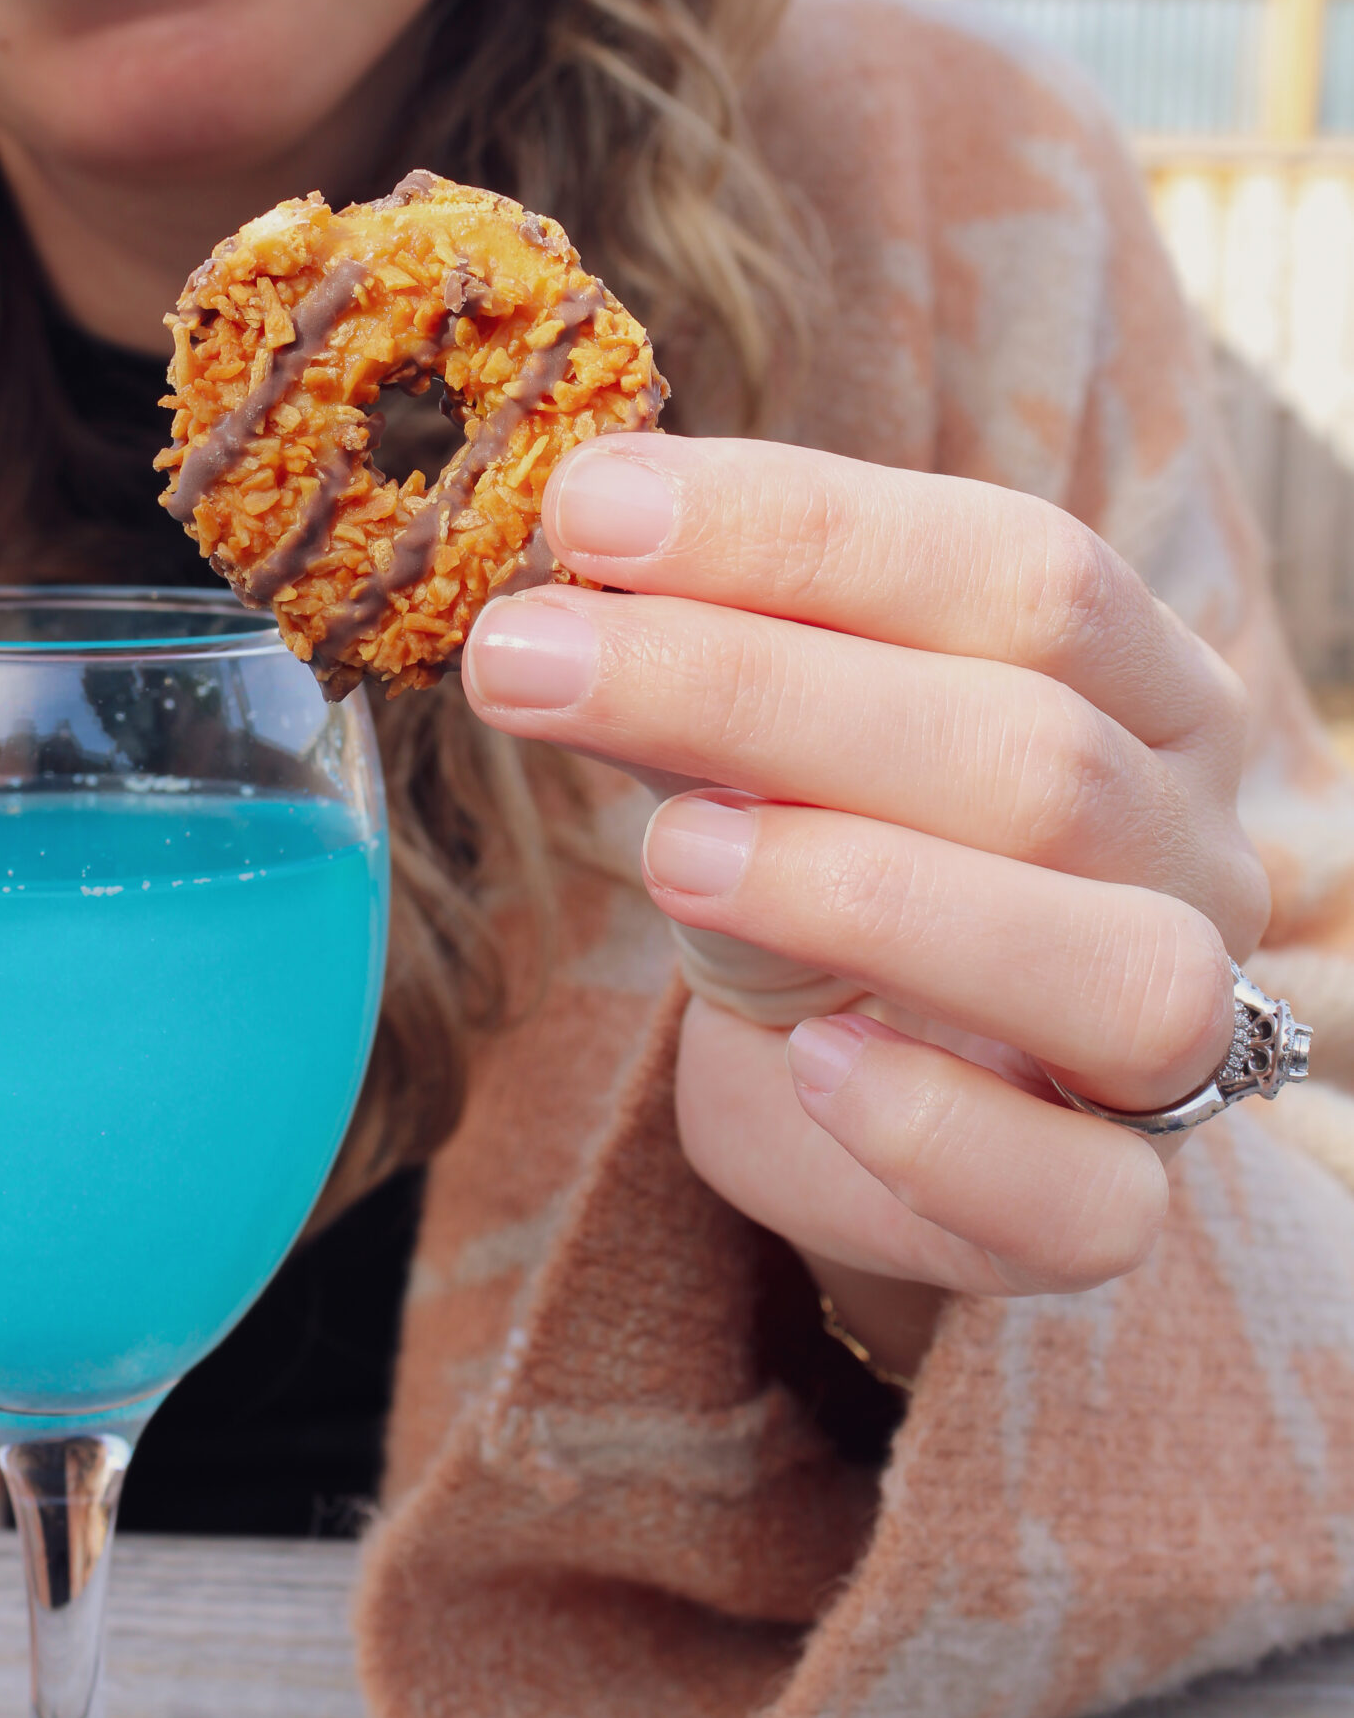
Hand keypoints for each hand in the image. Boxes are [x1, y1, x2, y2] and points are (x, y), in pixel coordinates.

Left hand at [461, 436, 1269, 1377]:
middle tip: (527, 658)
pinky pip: (1081, 1197)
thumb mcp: (767, 758)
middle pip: (1038, 753)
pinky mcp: (1113, 1211)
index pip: (1024, 570)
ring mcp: (1184, 1043)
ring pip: (1116, 970)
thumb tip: (580, 583)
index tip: (589, 507)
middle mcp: (1190, 852)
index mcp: (1143, 689)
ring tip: (663, 853)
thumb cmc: (830, 880)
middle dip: (759, 691)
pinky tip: (806, 1063)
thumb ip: (710, 685)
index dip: (805, 531)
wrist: (897, 1101)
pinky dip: (936, 1127)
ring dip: (867, 893)